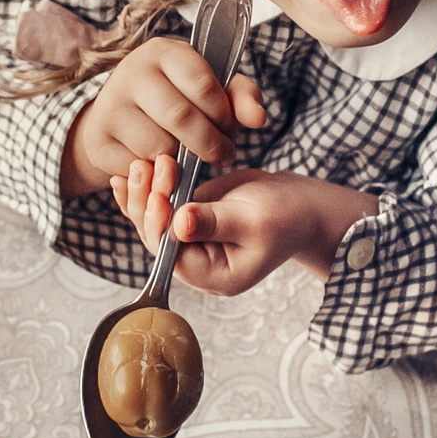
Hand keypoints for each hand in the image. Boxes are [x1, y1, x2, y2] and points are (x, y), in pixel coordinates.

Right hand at [64, 37, 266, 194]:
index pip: (203, 85)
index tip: (231, 130)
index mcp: (163, 52)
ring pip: (160, 147)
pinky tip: (162, 163)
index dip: (224, 115)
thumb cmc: (174, 98)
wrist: (117, 116)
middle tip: (223, 155)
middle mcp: (132, 73)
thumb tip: (258, 119)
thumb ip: (241, 97)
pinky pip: (140, 167)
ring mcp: (110, 106)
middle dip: (210, 144)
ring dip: (183, 161)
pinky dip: (157, 172)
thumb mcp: (209, 88)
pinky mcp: (99, 140)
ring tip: (189, 157)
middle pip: (181, 118)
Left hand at [109, 158, 377, 296]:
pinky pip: (162, 205)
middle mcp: (196, 261)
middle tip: (146, 168)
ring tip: (139, 163)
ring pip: (154, 219)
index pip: (172, 254)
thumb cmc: (286, 217)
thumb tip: (179, 224)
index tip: (159, 194)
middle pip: (156, 236)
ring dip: (145, 192)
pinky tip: (136, 168)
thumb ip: (215, 222)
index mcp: (213, 274)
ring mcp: (190, 238)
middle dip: (148, 203)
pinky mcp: (190, 216)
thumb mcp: (255, 220)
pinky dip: (150, 187)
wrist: (300, 205)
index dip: (159, 225)